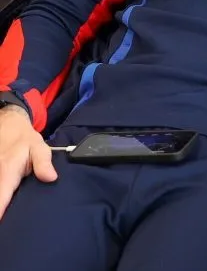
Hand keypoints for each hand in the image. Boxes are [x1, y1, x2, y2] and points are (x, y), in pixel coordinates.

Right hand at [0, 104, 56, 219]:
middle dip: (2, 210)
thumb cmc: (25, 140)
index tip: (4, 222)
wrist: (8, 127)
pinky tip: (7, 205)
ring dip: (3, 204)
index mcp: (7, 172)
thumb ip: (44, 163)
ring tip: (10, 224)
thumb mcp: (39, 147)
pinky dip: (2, 198)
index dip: (0, 212)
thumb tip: (51, 178)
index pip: (1, 198)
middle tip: (10, 229)